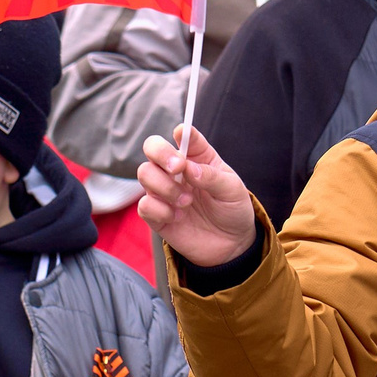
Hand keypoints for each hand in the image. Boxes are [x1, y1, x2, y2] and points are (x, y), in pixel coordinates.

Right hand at [135, 127, 257, 267]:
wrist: (231, 245)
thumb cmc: (232, 210)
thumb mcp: (232, 191)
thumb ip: (211, 176)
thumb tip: (188, 168)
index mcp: (198, 157)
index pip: (184, 135)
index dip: (182, 132)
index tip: (182, 135)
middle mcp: (176, 170)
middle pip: (152, 147)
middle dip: (161, 153)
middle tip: (178, 168)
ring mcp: (164, 191)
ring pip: (144, 173)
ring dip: (165, 186)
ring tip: (187, 202)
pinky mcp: (156, 214)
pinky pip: (144, 205)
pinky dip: (160, 210)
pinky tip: (178, 217)